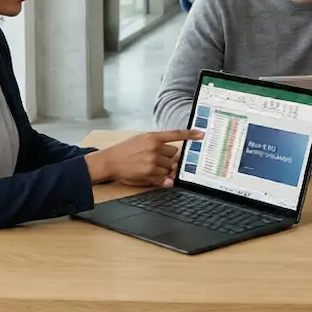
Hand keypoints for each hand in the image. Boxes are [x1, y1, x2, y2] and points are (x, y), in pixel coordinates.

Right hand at [86, 129, 202, 187]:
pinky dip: (163, 177)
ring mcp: (153, 161)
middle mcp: (154, 148)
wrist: (110, 161)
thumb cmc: (125, 150)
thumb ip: (157, 144)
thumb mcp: (141, 139)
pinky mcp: (150, 173)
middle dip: (168, 156)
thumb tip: (173, 154)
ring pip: (170, 165)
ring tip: (148, 165)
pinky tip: (154, 174)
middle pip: (174, 153)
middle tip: (154, 157)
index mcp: (152, 137)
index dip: (190, 134)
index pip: (175, 134)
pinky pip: (165, 176)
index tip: (201, 134)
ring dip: (164, 167)